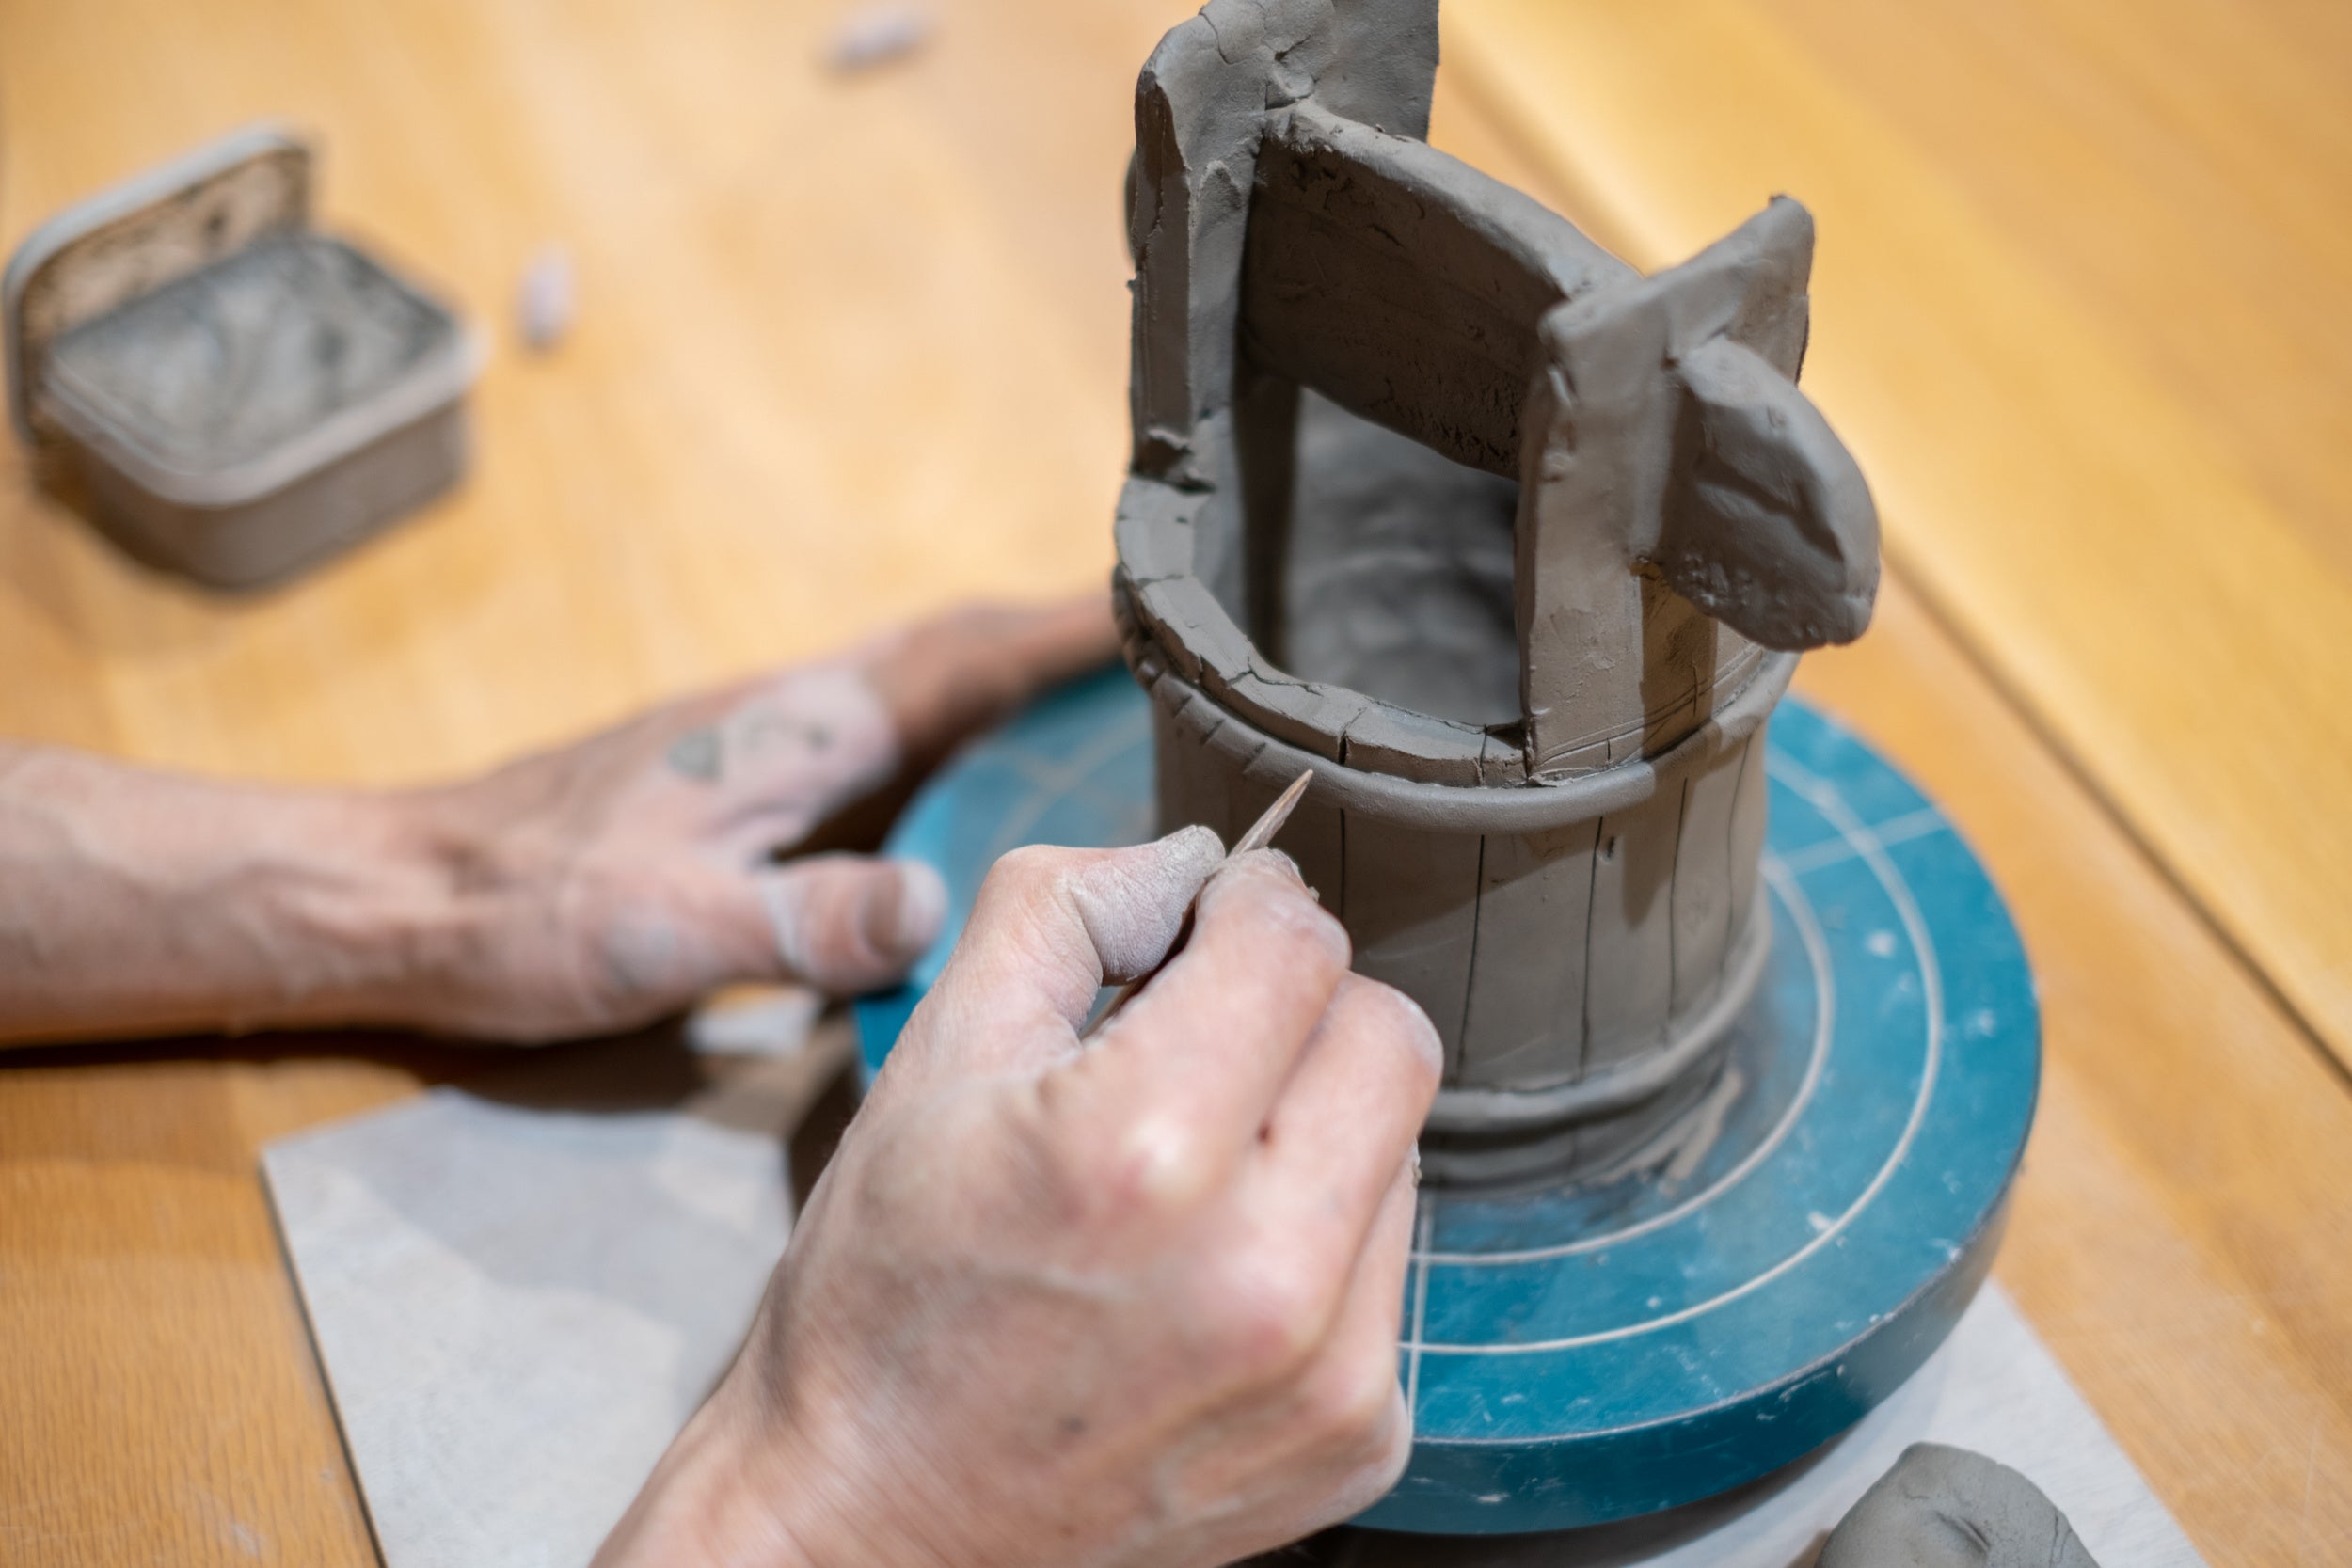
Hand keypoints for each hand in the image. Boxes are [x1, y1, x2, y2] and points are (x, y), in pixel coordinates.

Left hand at [394, 598, 1117, 1040]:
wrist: (401, 894)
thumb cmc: (526, 910)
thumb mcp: (673, 931)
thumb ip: (808, 921)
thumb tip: (940, 906)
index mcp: (796, 729)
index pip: (960, 659)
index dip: (1065, 631)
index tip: (1163, 600)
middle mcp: (788, 716)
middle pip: (951, 657)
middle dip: (1057, 645)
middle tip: (1164, 654)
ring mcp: (758, 745)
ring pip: (914, 696)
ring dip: (1005, 690)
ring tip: (1101, 719)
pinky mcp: (731, 786)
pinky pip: (874, 745)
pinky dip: (945, 745)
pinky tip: (964, 800)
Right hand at [595, 831, 1442, 1567]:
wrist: (871, 1528)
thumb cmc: (885, 1291)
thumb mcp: (933, 1058)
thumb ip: (1065, 904)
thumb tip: (1198, 859)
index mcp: (1141, 1151)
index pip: (1298, 944)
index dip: (1246, 908)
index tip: (1206, 925)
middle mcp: (1261, 1274)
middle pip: (1391, 1037)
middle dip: (1304, 1006)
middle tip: (1208, 1038)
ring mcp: (1327, 1375)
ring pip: (1406, 1148)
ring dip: (1319, 1124)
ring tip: (1195, 1175)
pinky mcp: (1358, 1441)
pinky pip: (1391, 1267)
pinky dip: (1323, 1239)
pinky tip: (1214, 1274)